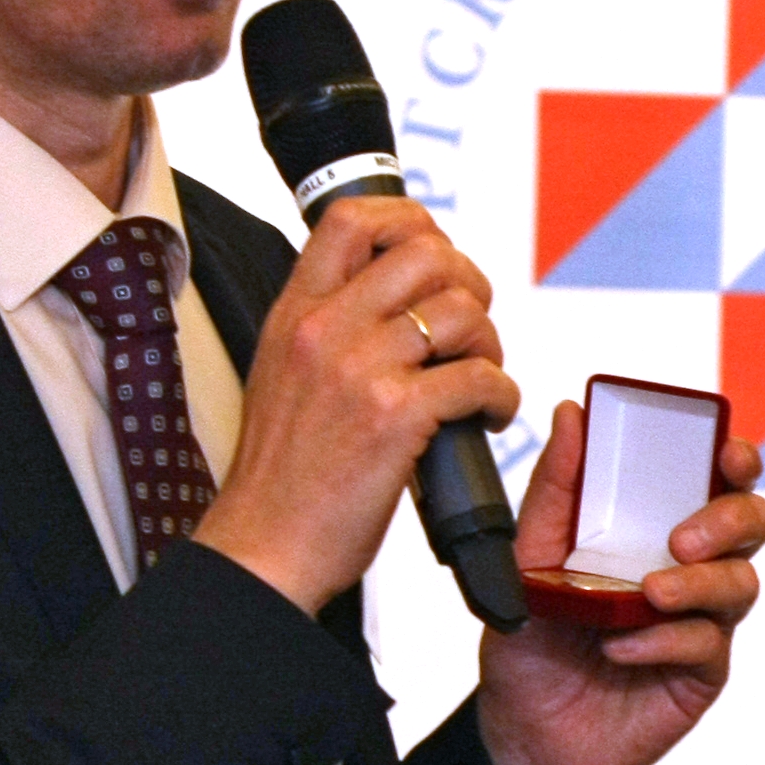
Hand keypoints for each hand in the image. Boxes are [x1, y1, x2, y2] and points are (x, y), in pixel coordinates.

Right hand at [196, 197, 512, 614]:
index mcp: (296, 313)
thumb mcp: (283, 375)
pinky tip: (488, 416)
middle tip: (471, 328)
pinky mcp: (394, 418)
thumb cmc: (281, 476)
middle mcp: (325, 329)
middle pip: (426, 254)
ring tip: (481, 378)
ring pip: (461, 312)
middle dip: (469, 284)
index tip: (436, 254)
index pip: (351, 218)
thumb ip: (328, 329)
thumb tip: (390, 299)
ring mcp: (359, 370)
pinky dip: (501, 395)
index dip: (410, 220)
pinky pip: (479, 376)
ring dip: (490, 344)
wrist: (264, 546)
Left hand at [473, 401, 764, 764]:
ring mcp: (700, 620)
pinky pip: (708, 643)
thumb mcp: (526, 558)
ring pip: (740, 583)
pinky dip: (665, 639)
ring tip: (650, 594)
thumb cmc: (531, 640)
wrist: (520, 731)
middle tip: (682, 538)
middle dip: (730, 519)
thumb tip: (570, 414)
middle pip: (752, 521)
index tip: (725, 453)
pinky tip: (620, 648)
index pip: (714, 476)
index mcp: (653, 525)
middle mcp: (687, 566)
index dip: (735, 457)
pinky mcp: (700, 672)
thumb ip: (556, 489)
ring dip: (699, 582)